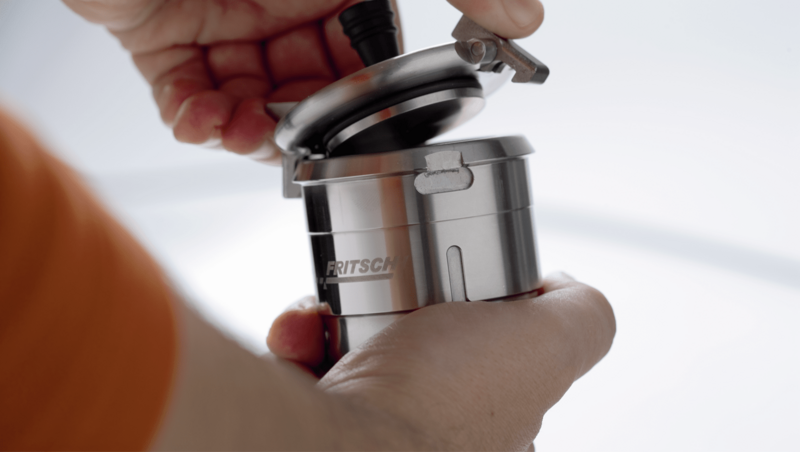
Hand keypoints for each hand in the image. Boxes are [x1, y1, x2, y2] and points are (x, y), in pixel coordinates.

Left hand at [64, 0, 543, 163]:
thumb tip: (528, 18)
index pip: (369, 61)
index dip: (370, 102)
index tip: (369, 133)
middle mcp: (281, 5)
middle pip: (308, 95)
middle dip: (305, 131)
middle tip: (304, 147)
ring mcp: (222, 21)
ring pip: (248, 106)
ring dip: (248, 134)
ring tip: (247, 135)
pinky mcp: (161, 37)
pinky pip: (184, 97)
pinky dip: (193, 119)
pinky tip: (203, 119)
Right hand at [267, 273, 614, 449]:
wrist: (337, 440)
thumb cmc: (436, 403)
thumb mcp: (545, 342)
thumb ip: (582, 316)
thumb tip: (567, 287)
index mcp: (499, 414)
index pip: (495, 344)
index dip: (476, 300)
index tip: (452, 276)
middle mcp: (442, 426)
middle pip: (424, 333)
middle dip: (399, 299)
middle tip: (389, 291)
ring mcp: (383, 420)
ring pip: (363, 338)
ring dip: (342, 312)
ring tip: (335, 312)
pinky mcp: (332, 411)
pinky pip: (315, 355)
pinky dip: (304, 336)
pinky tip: (305, 336)